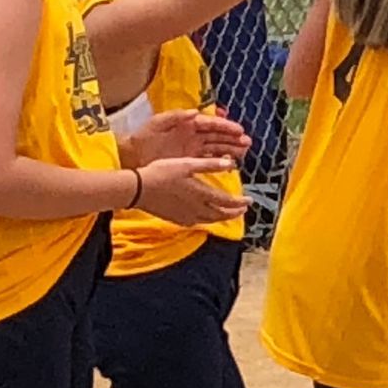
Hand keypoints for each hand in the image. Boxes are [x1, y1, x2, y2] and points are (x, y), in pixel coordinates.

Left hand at [124, 109, 250, 168]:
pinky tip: (230, 164)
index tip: (239, 130)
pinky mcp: (189, 159)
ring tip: (243, 152)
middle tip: (247, 143)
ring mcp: (192, 147)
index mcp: (188, 123)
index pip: (211, 123)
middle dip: (233, 138)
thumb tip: (195, 112)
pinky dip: (219, 160)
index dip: (226, 126)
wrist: (132, 155)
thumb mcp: (157, 123)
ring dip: (230, 148)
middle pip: (218, 135)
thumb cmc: (143, 137)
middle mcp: (193, 134)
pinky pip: (208, 159)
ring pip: (216, 147)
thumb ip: (175, 116)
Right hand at [134, 155, 249, 224]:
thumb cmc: (161, 173)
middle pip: (220, 214)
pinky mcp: (175, 218)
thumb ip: (210, 165)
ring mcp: (185, 216)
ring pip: (209, 221)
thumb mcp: (187, 164)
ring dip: (221, 218)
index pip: (227, 202)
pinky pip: (195, 223)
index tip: (249, 201)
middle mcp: (196, 208)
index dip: (240, 202)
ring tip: (227, 214)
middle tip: (242, 209)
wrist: (138, 189)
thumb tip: (231, 164)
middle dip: (234, 212)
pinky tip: (203, 217)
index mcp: (201, 194)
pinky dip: (204, 221)